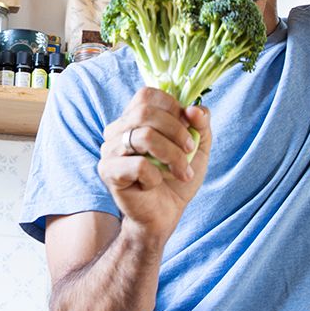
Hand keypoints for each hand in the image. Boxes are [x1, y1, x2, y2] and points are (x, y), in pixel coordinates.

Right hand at [98, 87, 211, 242]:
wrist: (165, 216)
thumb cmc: (176, 179)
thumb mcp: (198, 148)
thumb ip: (200, 124)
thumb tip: (195, 109)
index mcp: (134, 118)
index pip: (147, 95)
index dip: (173, 107)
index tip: (188, 128)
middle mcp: (117, 130)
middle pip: (145, 111)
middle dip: (177, 130)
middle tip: (190, 150)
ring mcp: (109, 150)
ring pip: (144, 136)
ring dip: (173, 155)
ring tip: (183, 172)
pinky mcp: (108, 171)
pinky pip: (138, 164)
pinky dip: (156, 175)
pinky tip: (156, 184)